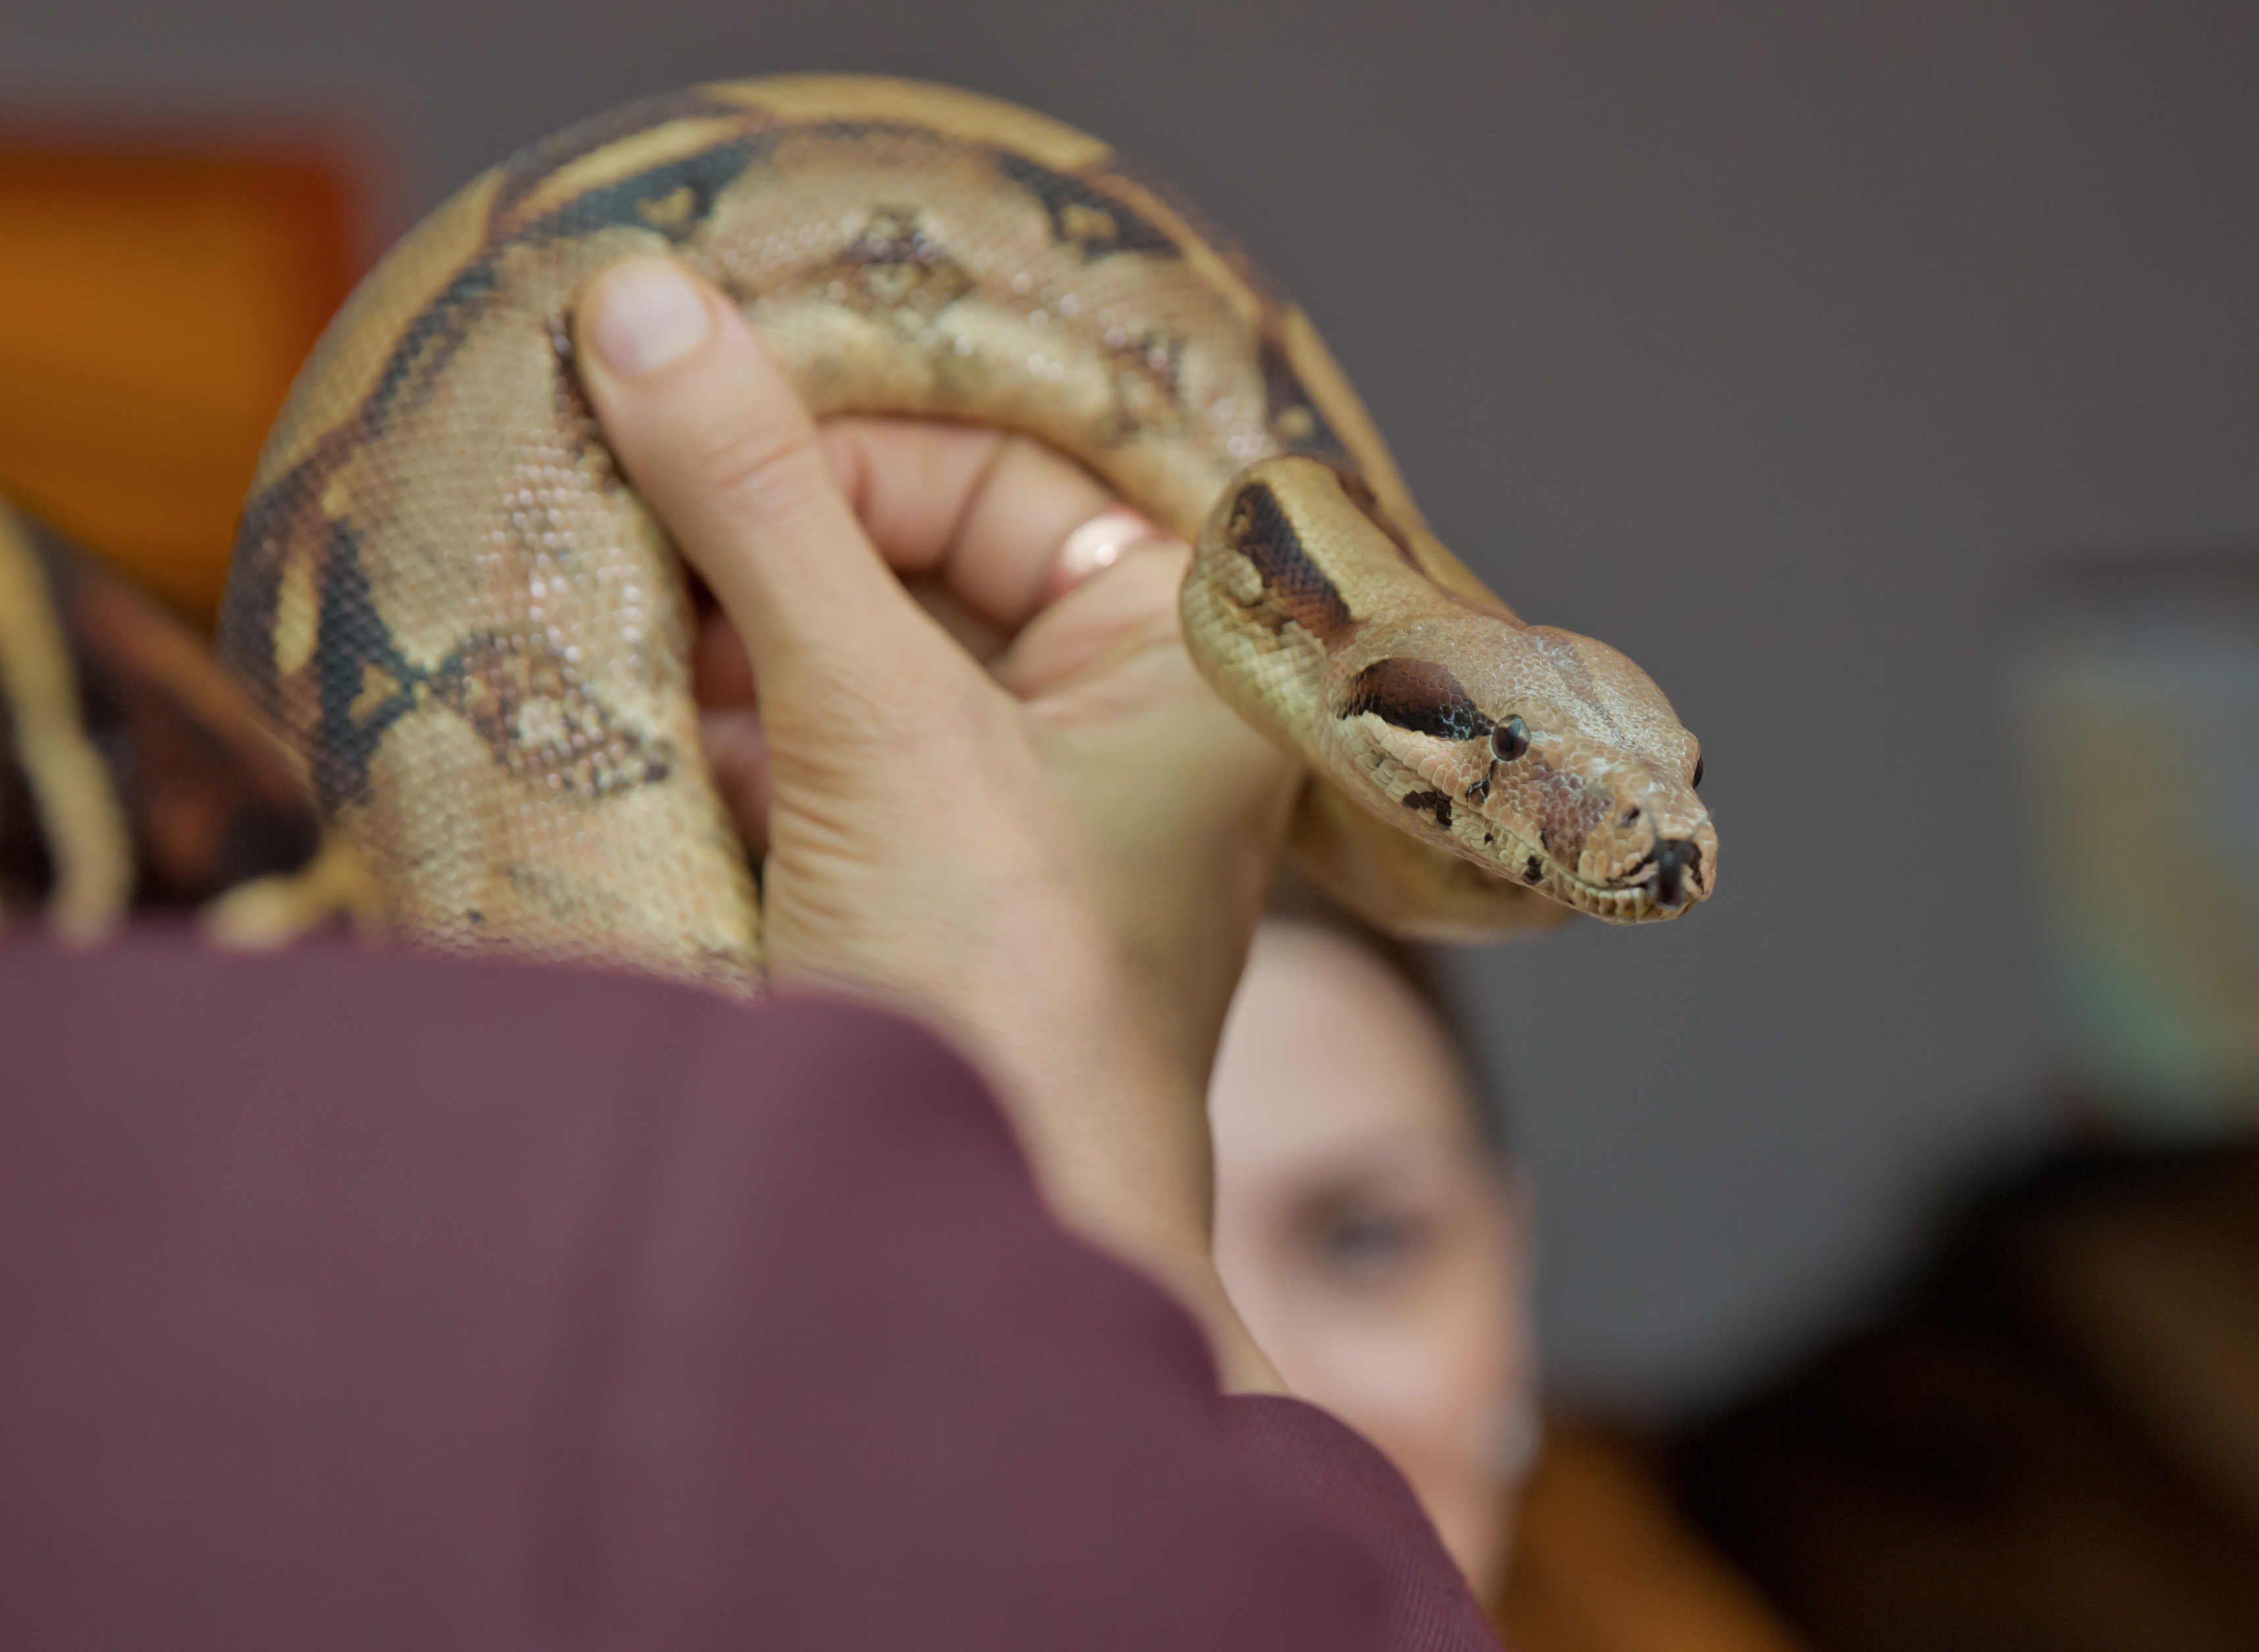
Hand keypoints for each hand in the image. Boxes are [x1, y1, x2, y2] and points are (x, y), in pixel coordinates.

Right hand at [574, 254, 1296, 1390]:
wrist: (973, 1267)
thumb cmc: (999, 1002)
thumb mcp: (882, 726)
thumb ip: (767, 507)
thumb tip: (642, 305)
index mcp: (1191, 655)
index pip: (1001, 461)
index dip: (836, 424)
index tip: (670, 390)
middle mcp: (1122, 713)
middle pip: (924, 541)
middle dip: (766, 523)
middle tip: (611, 477)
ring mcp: (1017, 797)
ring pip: (854, 640)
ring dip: (723, 621)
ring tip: (603, 593)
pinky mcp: (919, 875)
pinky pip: (813, 742)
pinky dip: (720, 723)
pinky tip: (631, 717)